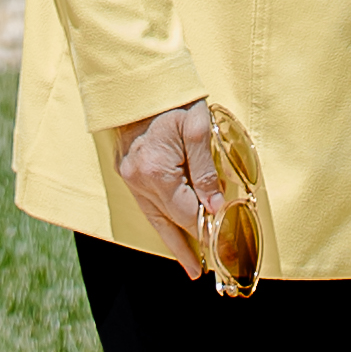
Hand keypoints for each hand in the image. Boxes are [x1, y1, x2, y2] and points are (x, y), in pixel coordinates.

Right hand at [112, 100, 224, 278]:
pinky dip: (160, 220)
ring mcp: (130, 177)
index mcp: (157, 172)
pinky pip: (146, 204)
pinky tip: (170, 230)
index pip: (187, 214)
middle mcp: (139, 180)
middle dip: (188, 246)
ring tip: (188, 262)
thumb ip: (206, 172)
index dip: (207, 232)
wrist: (139, 79)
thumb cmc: (173, 99)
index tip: (223, 249)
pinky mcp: (127, 171)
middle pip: (168, 222)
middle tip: (201, 272)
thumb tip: (215, 208)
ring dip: (172, 239)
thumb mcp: (198, 130)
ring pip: (154, 217)